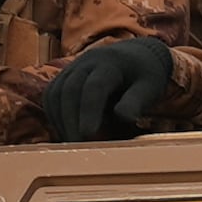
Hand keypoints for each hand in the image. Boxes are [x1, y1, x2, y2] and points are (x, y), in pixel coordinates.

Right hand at [39, 35, 177, 142]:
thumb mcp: (150, 87)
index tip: (88, 134)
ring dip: (61, 120)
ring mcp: (72, 68)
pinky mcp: (64, 77)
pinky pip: (51, 96)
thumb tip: (124, 118)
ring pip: (55, 93)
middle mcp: (87, 62)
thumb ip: (136, 102)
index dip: (89, 111)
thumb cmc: (146, 75)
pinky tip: (67, 132)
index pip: (94, 86)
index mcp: (110, 63)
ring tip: (73, 143)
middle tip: (79, 147)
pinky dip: (56, 116)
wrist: (137, 55)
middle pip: (69, 90)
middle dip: (71, 120)